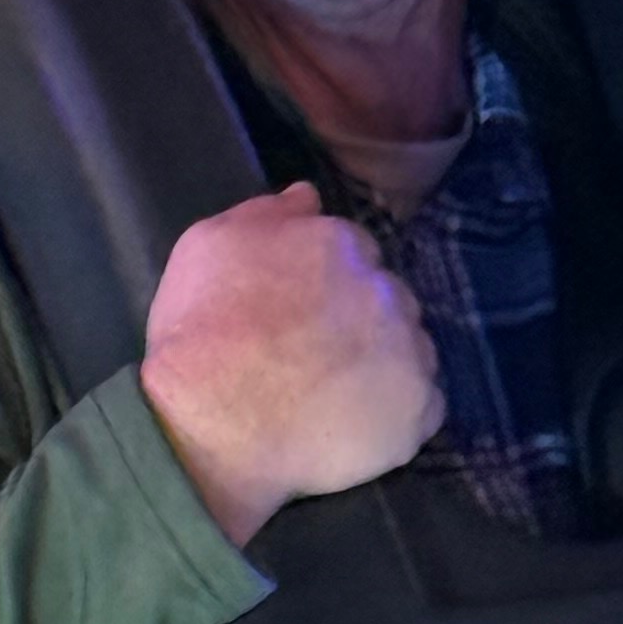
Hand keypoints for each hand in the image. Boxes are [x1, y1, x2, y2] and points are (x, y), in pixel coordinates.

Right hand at [140, 180, 443, 549]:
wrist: (214, 422)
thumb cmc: (199, 332)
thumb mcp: (207, 246)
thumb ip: (263, 214)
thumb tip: (307, 196)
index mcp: (338, 244)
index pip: (351, 253)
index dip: (324, 284)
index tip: (299, 311)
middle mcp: (386, 289)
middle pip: (386, 299)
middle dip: (360, 320)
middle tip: (314, 356)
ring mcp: (409, 350)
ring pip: (410, 349)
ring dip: (383, 364)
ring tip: (336, 397)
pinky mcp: (418, 410)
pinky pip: (422, 407)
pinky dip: (397, 414)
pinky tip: (356, 427)